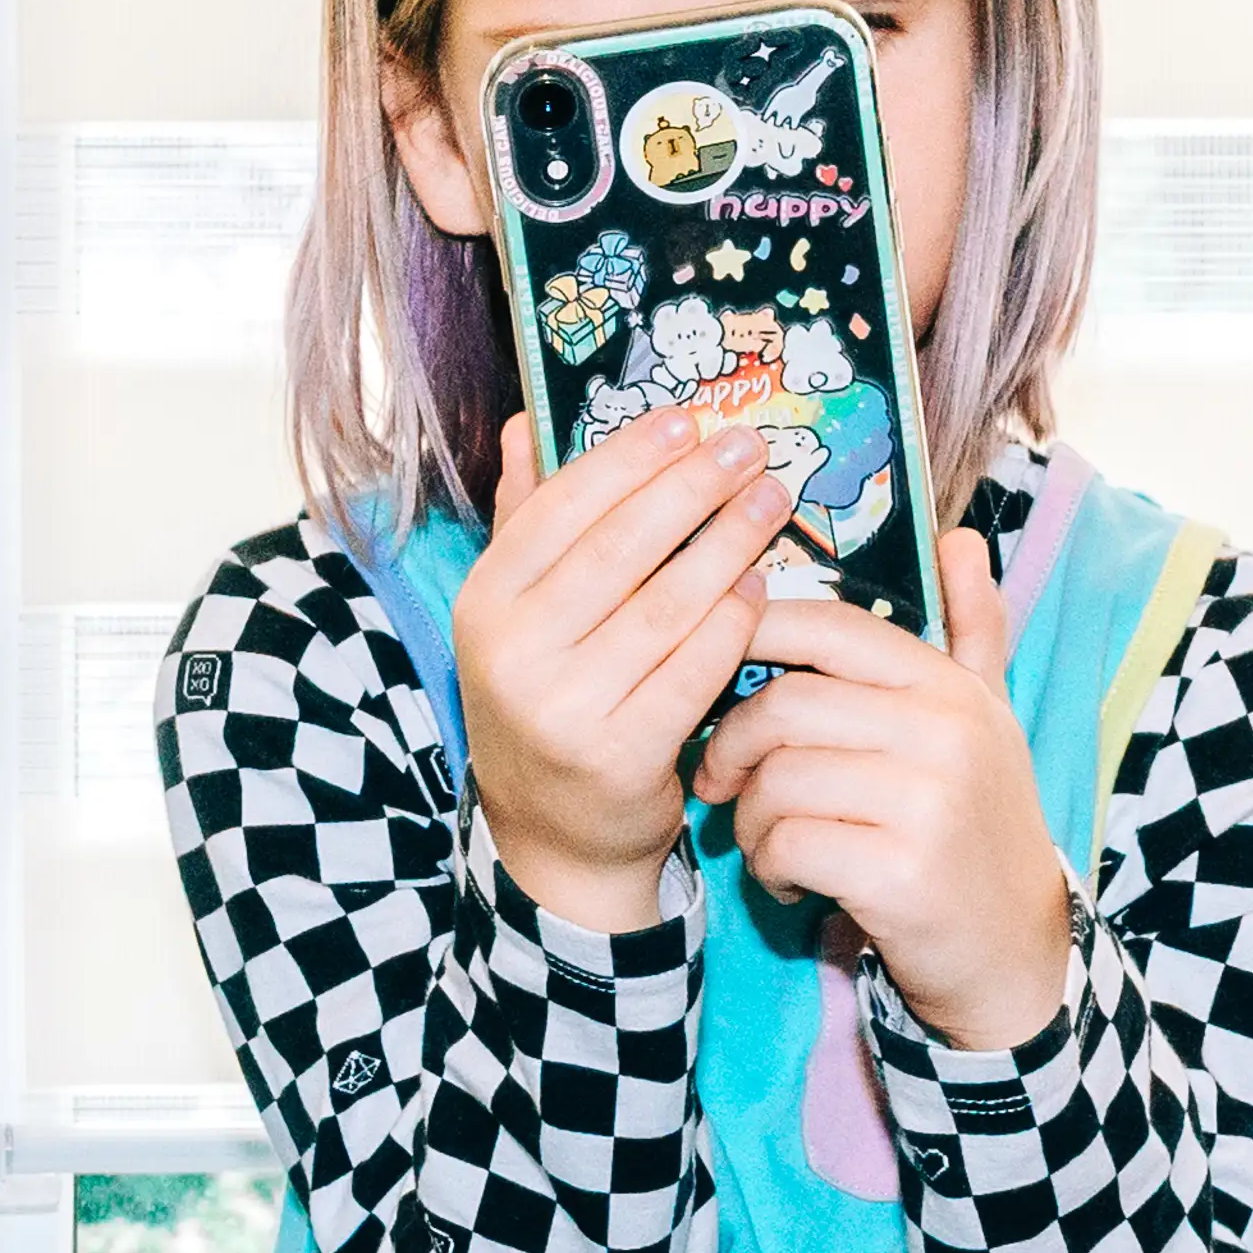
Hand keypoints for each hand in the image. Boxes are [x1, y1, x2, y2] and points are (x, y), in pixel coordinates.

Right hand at [446, 410, 800, 933]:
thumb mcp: (517, 613)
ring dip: (726, 545)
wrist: (553, 833)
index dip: (627, 459)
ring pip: (663, 608)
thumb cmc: (549, 697)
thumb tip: (525, 419)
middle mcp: (511, 654)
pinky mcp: (618, 756)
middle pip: (617, 550)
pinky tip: (760, 589)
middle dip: (691, 489)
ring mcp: (562, 709)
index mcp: (483, 604)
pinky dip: (731, 626)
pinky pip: (691, 673)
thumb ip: (524, 518)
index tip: (686, 420)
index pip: (559, 510)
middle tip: (748, 447)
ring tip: (770, 500)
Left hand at [691, 527, 1077, 1054]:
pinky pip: (786, 844)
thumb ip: (972, 630)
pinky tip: (793, 882)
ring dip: (750, 819)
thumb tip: (962, 537)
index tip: (719, 674)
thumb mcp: (986, 721)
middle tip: (723, 780)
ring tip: (769, 840)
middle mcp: (945, 733)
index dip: (752, 638)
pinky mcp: (899, 873)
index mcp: (948, 686)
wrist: (1016, 950)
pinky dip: (769, 867)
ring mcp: (927, 803)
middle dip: (731, 745)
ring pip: (776, 779)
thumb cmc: (979, 825)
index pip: (826, 626)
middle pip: (784, 705)